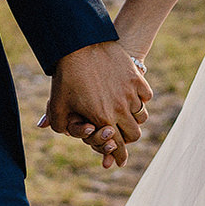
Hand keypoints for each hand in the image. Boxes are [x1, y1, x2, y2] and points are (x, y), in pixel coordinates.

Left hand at [39, 42, 151, 167]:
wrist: (80, 43)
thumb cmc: (66, 75)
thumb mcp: (58, 102)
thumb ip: (59, 124)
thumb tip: (62, 135)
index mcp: (102, 118)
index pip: (117, 146)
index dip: (119, 157)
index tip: (120, 162)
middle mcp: (120, 108)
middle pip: (134, 134)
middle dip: (127, 138)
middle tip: (120, 134)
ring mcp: (130, 92)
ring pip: (142, 117)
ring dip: (134, 119)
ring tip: (125, 115)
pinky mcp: (136, 78)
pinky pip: (146, 97)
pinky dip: (141, 100)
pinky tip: (131, 97)